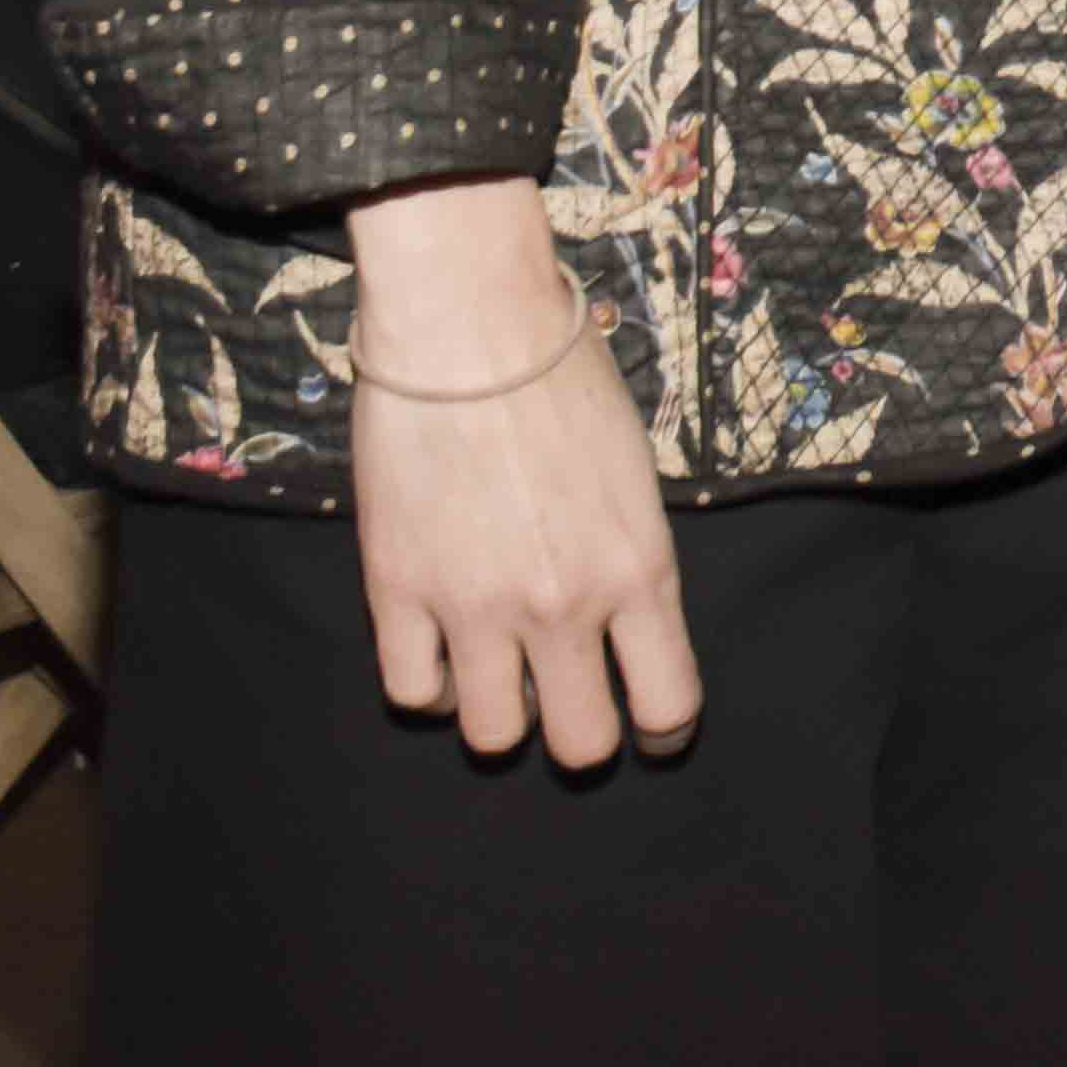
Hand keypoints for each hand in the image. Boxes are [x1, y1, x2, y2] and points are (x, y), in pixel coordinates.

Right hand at [343, 178, 697, 767]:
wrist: (468, 322)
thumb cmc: (562, 373)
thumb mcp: (636, 470)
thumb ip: (631, 557)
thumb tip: (620, 621)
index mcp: (640, 568)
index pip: (668, 704)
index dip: (662, 730)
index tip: (650, 726)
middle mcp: (564, 603)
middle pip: (582, 745)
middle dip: (580, 733)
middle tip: (567, 700)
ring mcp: (476, 604)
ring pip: (493, 736)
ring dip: (500, 714)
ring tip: (497, 671)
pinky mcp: (399, 590)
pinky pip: (412, 692)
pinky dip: (430, 686)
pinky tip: (440, 651)